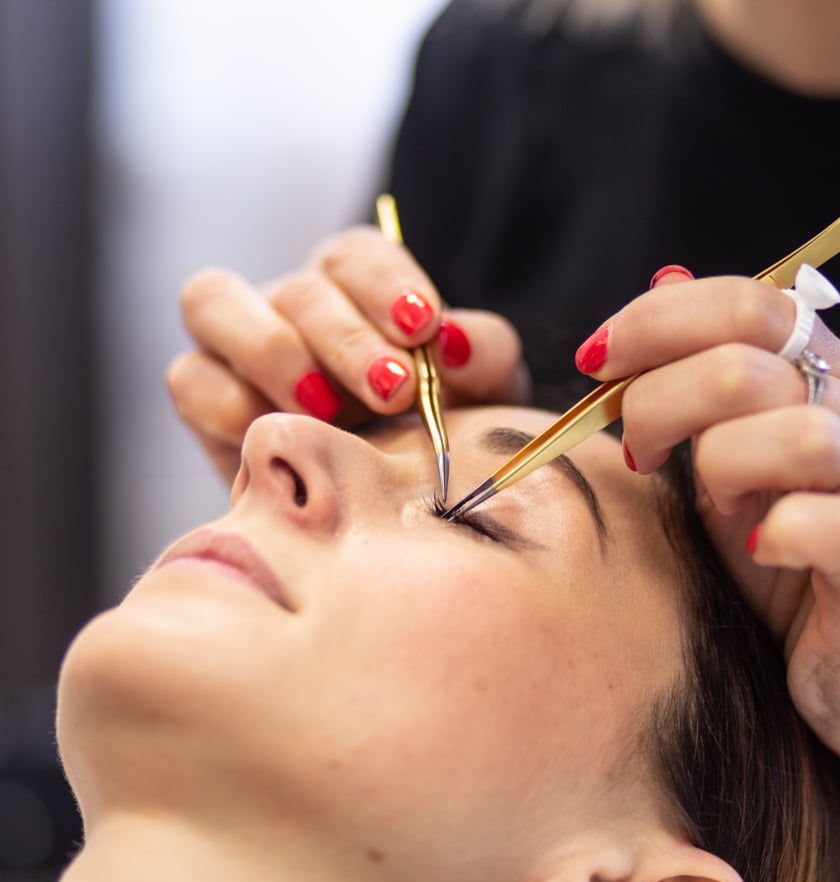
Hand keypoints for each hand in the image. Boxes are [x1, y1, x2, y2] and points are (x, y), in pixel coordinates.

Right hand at [169, 226, 528, 481]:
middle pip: (298, 288)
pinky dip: (230, 405)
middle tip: (392, 391)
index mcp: (359, 288)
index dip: (387, 284)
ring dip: (273, 353)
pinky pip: (191, 378)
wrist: (386, 503)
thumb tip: (455, 341)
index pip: (358, 256)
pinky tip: (285, 437)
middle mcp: (293, 304)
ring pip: (212, 302)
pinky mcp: (204, 396)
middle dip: (347, 339)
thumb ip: (484, 355)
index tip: (424, 327)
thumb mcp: (482, 394)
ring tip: (327, 411)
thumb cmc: (436, 431)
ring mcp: (239, 344)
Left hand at [575, 267, 839, 768]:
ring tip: (706, 502)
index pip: (749, 302)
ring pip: (799, 434)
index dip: (656, 322)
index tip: (593, 362)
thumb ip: (702, 379)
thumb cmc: (787, 562)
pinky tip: (755, 550)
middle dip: (658, 399)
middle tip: (635, 450)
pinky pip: (839, 527)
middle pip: (749, 361)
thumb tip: (665, 277)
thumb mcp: (729, 462)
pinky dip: (778, 533)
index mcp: (830, 377)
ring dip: (720, 464)